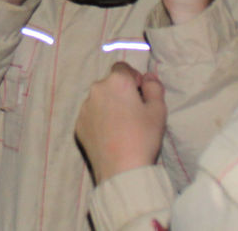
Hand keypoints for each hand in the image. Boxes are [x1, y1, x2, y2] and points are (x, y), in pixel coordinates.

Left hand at [75, 63, 166, 183]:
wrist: (121, 170)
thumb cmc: (143, 137)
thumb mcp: (158, 110)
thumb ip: (154, 87)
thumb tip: (148, 76)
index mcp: (116, 81)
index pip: (124, 68)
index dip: (134, 80)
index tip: (141, 97)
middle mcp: (96, 89)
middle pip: (110, 84)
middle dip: (121, 93)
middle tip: (134, 114)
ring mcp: (85, 108)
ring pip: (100, 99)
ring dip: (109, 105)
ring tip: (122, 127)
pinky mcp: (78, 125)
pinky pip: (91, 115)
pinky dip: (100, 120)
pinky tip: (111, 135)